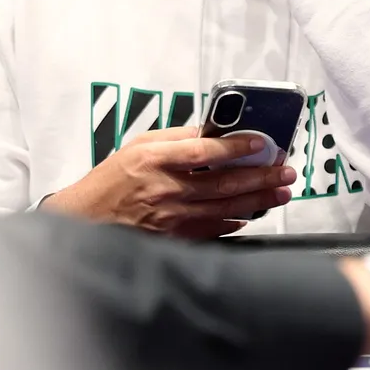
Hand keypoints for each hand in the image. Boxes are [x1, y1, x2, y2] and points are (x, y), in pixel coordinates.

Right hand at [42, 126, 294, 237]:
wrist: (83, 221)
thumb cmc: (111, 180)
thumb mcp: (137, 146)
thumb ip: (176, 137)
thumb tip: (214, 130)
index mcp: (154, 160)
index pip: (202, 152)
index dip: (235, 148)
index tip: (261, 144)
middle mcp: (165, 190)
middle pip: (222, 184)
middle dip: (260, 178)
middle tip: (286, 171)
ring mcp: (169, 218)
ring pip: (223, 209)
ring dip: (257, 201)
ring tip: (281, 193)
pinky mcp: (171, 239)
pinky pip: (211, 231)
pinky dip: (234, 223)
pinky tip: (252, 216)